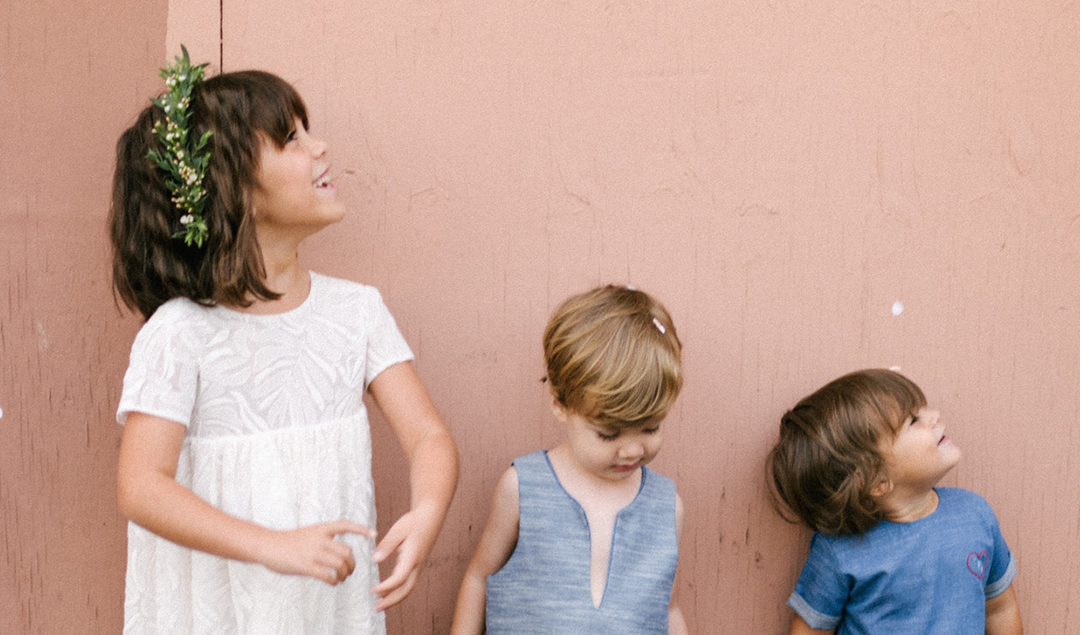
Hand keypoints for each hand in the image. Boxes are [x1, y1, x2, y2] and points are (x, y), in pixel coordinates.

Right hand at [261, 520, 375, 585]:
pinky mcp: (306, 566)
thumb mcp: (308, 534)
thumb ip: (324, 540)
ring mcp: (313, 552)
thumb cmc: (288, 541)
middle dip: (352, 563)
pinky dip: (334, 580)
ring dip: (344, 574)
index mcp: (321, 529)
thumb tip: (341, 553)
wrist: (267, 545)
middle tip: (350, 571)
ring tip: (342, 578)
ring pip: (340, 564)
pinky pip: (327, 575)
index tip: (373, 534)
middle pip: (346, 551)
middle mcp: (319, 539)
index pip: (345, 525)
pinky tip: (333, 582)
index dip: (361, 529)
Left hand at [370, 505, 441, 609]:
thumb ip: (387, 545)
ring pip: (407, 587)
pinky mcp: (416, 563)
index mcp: (412, 556)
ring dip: (393, 597)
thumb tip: (374, 560)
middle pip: (406, 590)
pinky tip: (386, 590)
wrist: (431, 515)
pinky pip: (407, 581)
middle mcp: (417, 564)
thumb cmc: (414, 521)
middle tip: (376, 608)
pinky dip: (397, 588)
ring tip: (378, 603)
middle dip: (391, 601)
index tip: (373, 591)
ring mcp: (418, 565)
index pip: (400, 579)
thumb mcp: (398, 530)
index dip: (386, 587)